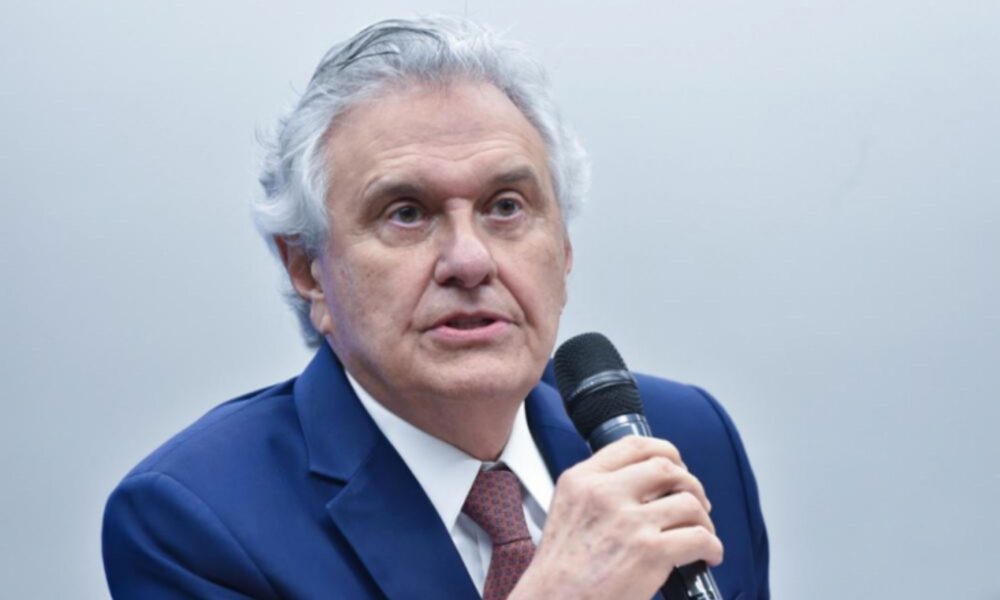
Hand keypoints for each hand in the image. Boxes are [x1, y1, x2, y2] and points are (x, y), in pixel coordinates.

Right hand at [510, 436, 722, 599]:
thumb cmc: (560, 571)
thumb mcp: (567, 510)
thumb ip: (597, 490)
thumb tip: (642, 486)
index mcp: (582, 480)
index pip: (633, 446)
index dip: (664, 451)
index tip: (676, 463)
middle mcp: (605, 493)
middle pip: (666, 468)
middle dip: (689, 483)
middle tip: (695, 500)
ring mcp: (629, 522)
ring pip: (689, 502)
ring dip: (704, 518)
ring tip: (702, 532)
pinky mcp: (650, 552)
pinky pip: (698, 537)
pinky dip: (712, 546)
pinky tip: (708, 555)